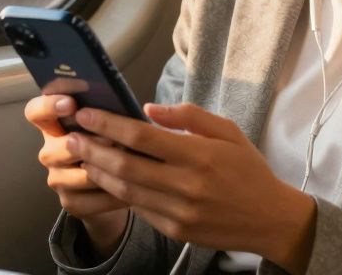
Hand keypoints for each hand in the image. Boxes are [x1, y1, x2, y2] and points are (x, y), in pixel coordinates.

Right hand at [23, 95, 128, 255]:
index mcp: (54, 125)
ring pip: (80, 176)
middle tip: (115, 140)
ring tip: (132, 165)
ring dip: (107, 171)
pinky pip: (90, 201)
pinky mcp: (69, 203)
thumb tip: (124, 103)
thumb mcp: (109, 125)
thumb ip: (107, 114)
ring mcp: (57, 178)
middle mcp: (50, 152)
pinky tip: (132, 191)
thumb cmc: (112, 145)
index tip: (71, 104)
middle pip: (57, 148)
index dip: (48, 106)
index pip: (35, 112)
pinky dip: (113, 196)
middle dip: (90, 144)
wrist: (114, 185)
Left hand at [69, 103, 316, 272]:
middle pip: (125, 165)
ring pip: (126, 190)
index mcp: (199, 155)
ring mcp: (179, 212)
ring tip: (81, 156)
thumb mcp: (228, 131)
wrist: (270, 219)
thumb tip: (148, 109)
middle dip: (92, 149)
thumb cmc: (249, 170)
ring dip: (98, 172)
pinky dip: (119, 192)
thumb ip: (189, 117)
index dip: (109, 125)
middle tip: (71, 136)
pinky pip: (139, 209)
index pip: (142, 137)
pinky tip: (106, 178)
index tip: (88, 114)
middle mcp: (186, 185)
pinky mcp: (175, 231)